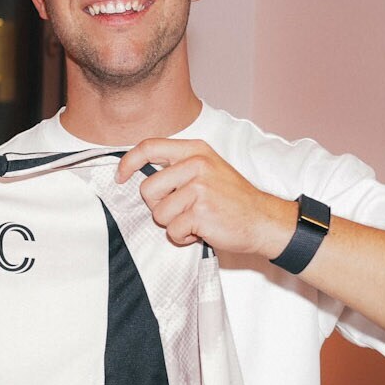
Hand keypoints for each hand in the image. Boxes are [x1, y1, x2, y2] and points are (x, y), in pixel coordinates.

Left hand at [117, 139, 295, 257]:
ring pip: (158, 214)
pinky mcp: (200, 212)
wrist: (264, 220)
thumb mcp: (209, 169)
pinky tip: (202, 230)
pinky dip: (184, 237)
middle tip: (182, 210)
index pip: (149, 146)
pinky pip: (172, 231)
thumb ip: (179, 166)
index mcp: (196, 151)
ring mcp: (199, 188)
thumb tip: (139, 172)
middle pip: (148, 188)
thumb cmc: (233, 199)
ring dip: (174, 224)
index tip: (120, 176)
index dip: (128, 162)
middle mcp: (196, 165)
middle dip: (158, 206)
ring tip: (197, 220)